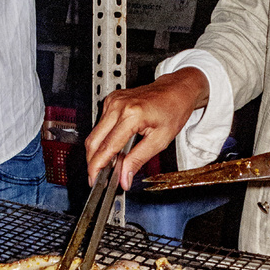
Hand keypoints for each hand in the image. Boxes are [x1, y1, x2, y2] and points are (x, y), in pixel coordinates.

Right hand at [85, 68, 209, 189]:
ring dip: (98, 152)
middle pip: (94, 141)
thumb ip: (138, 160)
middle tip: (99, 177)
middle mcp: (117, 106)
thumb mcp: (160, 140)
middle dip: (93, 162)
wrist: (176, 90)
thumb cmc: (173, 110)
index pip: (107, 147)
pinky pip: (100, 125)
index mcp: (131, 115)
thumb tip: (125, 177)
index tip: (96, 180)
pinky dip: (103, 139)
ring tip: (109, 164)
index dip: (98, 167)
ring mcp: (112, 101)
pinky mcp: (111, 101)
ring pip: (94, 134)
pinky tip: (113, 148)